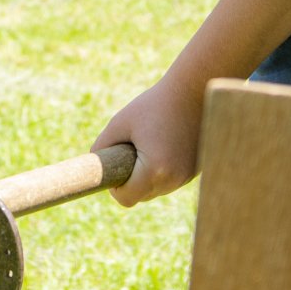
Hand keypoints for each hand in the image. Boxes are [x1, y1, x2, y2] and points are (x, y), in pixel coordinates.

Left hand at [92, 76, 206, 206]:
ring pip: (157, 189)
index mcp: (154, 171)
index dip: (115, 187)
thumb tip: (94, 165)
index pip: (126, 199)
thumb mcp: (121, 122)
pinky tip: (163, 145)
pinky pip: (171, 180)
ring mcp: (186, 177)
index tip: (114, 167)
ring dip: (148, 175)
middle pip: (142, 196)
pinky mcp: (195, 170)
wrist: (193, 90)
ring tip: (149, 144)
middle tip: (129, 151)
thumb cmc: (154, 104)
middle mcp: (173, 180)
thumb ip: (103, 145)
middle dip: (132, 180)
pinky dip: (163, 169)